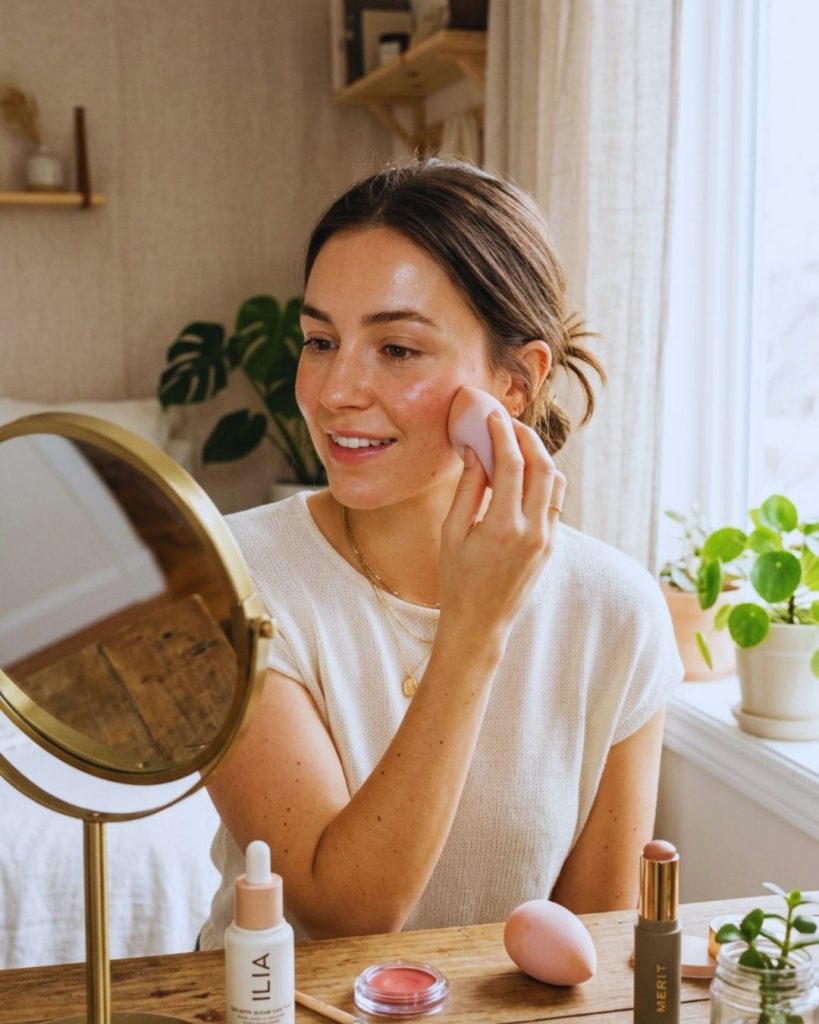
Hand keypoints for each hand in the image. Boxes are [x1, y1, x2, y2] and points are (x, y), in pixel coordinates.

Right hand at [438, 410, 565, 640]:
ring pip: (556, 481)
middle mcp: (533, 531)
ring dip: (539, 457)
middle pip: (543, 466)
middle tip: (507, 423)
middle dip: (527, 438)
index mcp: (504, 527)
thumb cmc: (457, 580)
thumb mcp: (452, 533)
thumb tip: (478, 451)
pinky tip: (522, 474)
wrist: (480, 623)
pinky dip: (542, 479)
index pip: (513, 465)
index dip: (504, 434)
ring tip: (515, 445)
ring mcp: (547, 539)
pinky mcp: (551, 545)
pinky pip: (554, 501)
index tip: (493, 415)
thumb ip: (468, 489)